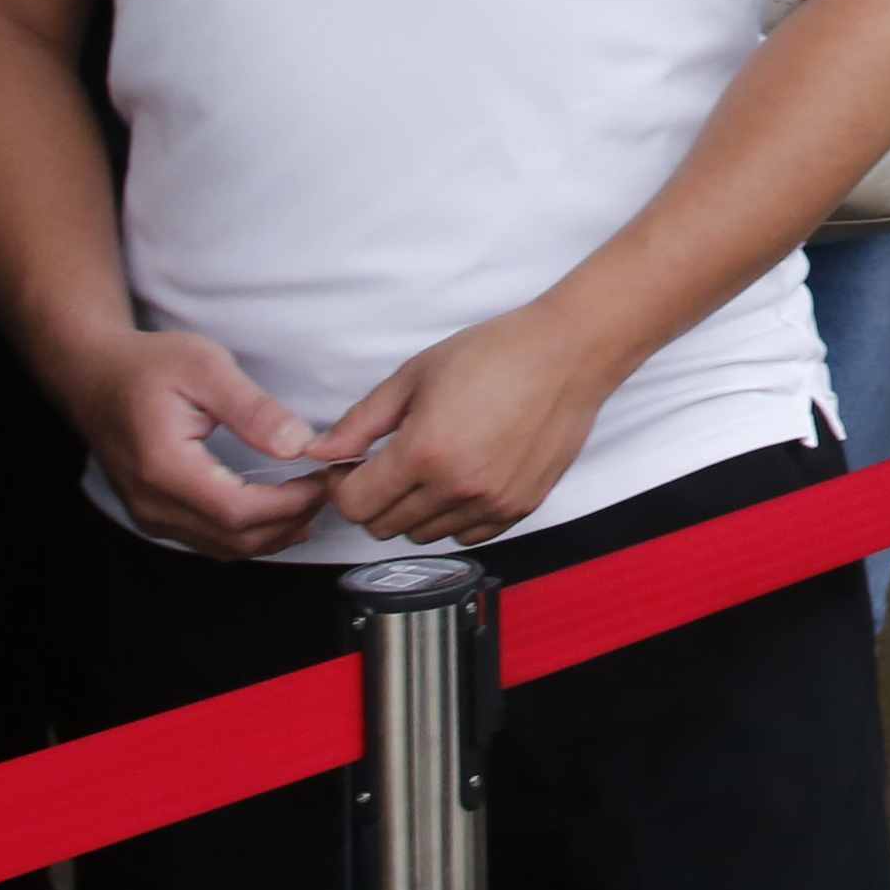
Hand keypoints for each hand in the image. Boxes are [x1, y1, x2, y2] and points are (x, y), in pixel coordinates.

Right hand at [61, 326, 349, 559]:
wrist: (93, 375)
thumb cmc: (148, 365)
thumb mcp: (206, 367)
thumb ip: (253, 409)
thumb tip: (299, 445)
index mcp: (165, 468)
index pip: (238, 511)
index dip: (290, 504)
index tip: (326, 478)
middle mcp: (153, 503)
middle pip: (235, 538)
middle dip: (291, 520)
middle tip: (330, 488)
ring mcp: (150, 515)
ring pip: (224, 547)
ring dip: (274, 533)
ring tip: (314, 500)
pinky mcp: (154, 516)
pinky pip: (208, 541)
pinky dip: (250, 533)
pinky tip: (280, 514)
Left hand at [320, 303, 624, 548]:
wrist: (569, 354)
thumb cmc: (494, 353)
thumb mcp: (415, 374)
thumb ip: (362, 421)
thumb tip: (320, 451)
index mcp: (424, 452)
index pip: (355, 505)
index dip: (343, 486)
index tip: (352, 467)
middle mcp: (456, 487)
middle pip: (384, 527)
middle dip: (374, 499)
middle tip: (387, 466)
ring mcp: (491, 503)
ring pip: (423, 536)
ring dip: (413, 510)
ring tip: (428, 469)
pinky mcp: (519, 508)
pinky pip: (466, 535)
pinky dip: (453, 517)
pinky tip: (459, 480)